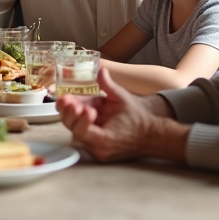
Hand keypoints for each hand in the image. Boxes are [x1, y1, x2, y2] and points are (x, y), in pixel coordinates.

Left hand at [56, 67, 175, 162]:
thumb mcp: (122, 97)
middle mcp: (98, 148)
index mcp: (105, 139)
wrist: (151, 135)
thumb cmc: (138, 118)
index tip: (82, 105)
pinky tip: (77, 108)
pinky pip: (83, 134)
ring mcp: (97, 150)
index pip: (82, 131)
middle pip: (75, 131)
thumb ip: (108, 84)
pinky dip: (79, 121)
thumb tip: (101, 69)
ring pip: (76, 132)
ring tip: (70, 101)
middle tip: (67, 99)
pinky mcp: (97, 148)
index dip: (78, 117)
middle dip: (69, 113)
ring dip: (72, 116)